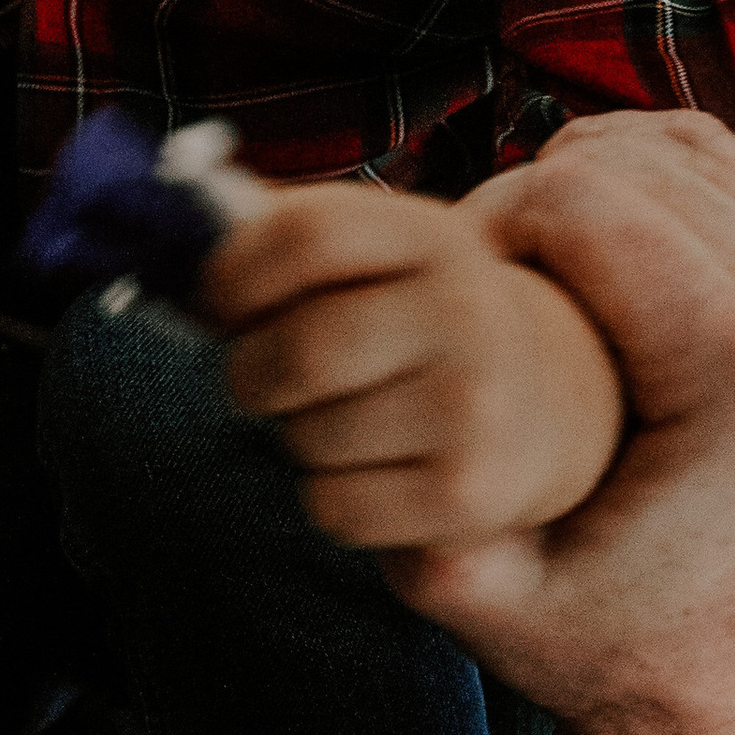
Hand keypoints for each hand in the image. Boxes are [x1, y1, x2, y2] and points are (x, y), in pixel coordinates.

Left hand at [200, 181, 623, 549]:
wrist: (560, 403)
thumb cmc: (426, 324)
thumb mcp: (385, 257)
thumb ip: (289, 238)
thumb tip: (174, 228)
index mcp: (434, 237)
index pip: (305, 236)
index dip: (233, 274)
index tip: (221, 304)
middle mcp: (466, 313)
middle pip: (298, 349)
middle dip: (249, 373)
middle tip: (259, 379)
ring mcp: (474, 406)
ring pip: (306, 436)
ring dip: (296, 437)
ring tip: (345, 420)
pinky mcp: (467, 493)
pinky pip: (332, 505)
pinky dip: (330, 496)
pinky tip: (374, 470)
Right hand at [378, 111, 734, 734]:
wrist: (713, 675)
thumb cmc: (602, 635)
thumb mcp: (477, 586)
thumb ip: (398, 498)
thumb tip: (331, 387)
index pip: (577, 198)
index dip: (483, 227)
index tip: (455, 300)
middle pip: (621, 159)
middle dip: (524, 206)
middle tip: (482, 291)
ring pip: (666, 143)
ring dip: (577, 184)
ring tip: (532, 271)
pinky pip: (713, 162)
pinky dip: (635, 181)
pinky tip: (588, 249)